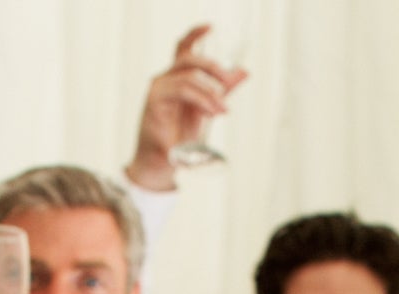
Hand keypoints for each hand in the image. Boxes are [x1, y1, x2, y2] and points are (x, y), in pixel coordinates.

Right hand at [128, 26, 244, 190]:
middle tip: (229, 79)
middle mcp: (165, 79)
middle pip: (188, 59)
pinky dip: (201, 99)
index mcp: (176, 78)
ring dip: (210, 91)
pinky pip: (183, 90)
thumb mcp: (207, 108)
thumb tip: (243, 71)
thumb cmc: (181, 137)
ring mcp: (158, 88)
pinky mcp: (155, 100)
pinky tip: (212, 111)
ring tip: (222, 109)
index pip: (183, 48)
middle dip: (212, 66)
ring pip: (188, 76)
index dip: (195, 35)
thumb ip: (222, 89)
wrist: (163, 162)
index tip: (210, 27)